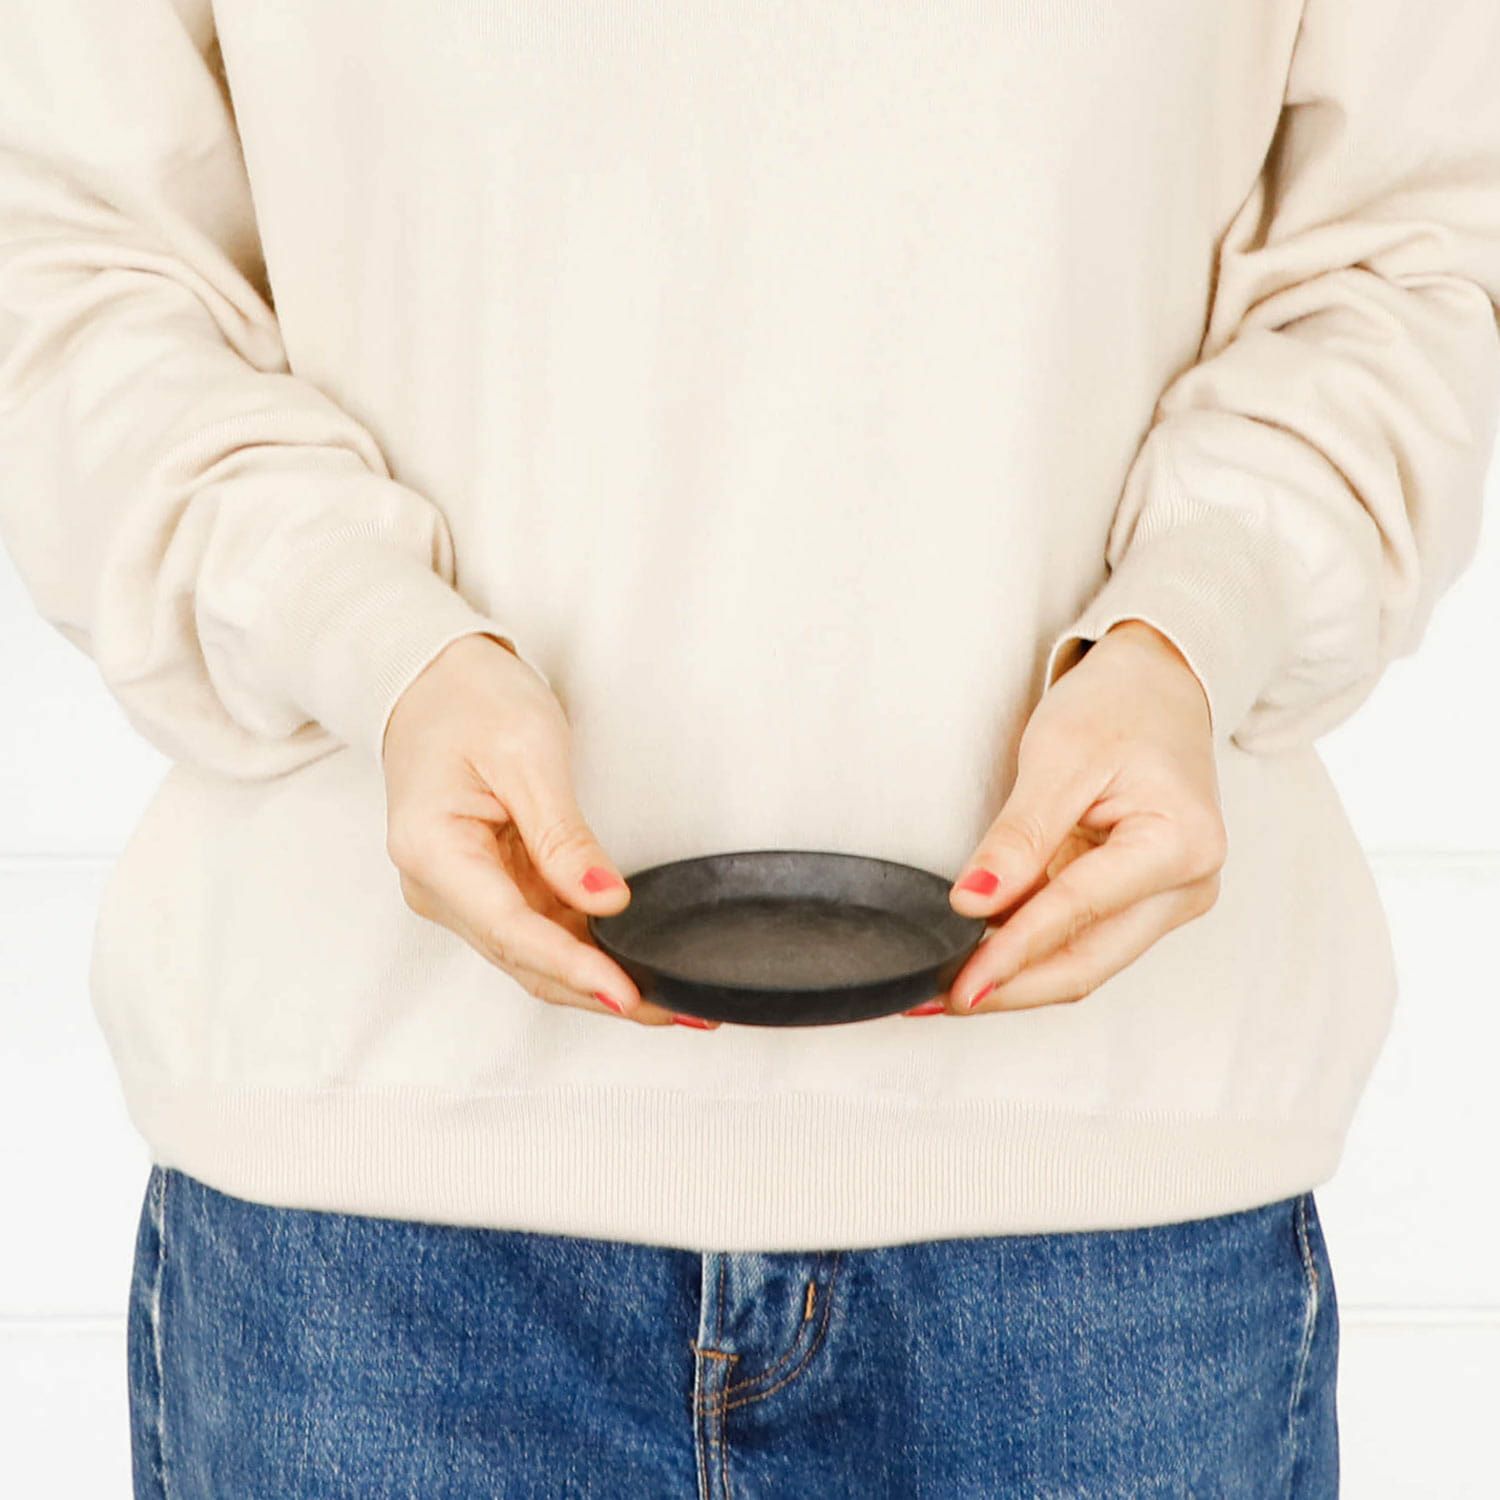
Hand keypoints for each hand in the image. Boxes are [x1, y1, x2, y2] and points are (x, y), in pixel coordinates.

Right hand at [381, 633, 717, 1028]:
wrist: (433, 680)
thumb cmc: (470, 701)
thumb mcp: (526, 754)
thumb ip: (563, 835)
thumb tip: (604, 900)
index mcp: (432, 851)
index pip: (511, 929)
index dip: (574, 967)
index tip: (628, 994)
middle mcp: (438, 887)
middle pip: (525, 959)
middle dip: (599, 990)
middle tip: (676, 1009)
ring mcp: (463, 893)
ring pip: (535, 957)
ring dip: (598, 981)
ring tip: (672, 1001)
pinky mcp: (488, 888)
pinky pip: (540, 932)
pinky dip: (587, 953)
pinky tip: (635, 967)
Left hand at [913, 619, 1226, 1015]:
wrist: (1161, 685)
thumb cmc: (1119, 706)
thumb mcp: (1060, 755)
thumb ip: (1020, 836)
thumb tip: (973, 903)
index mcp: (1182, 843)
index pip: (1078, 910)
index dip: (1011, 953)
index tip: (957, 983)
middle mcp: (1188, 886)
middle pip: (1086, 962)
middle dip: (1008, 987)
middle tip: (933, 1000)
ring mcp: (1169, 901)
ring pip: (1082, 963)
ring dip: (1014, 979)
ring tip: (941, 988)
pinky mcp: (1141, 903)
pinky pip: (1080, 941)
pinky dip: (1028, 954)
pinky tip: (979, 960)